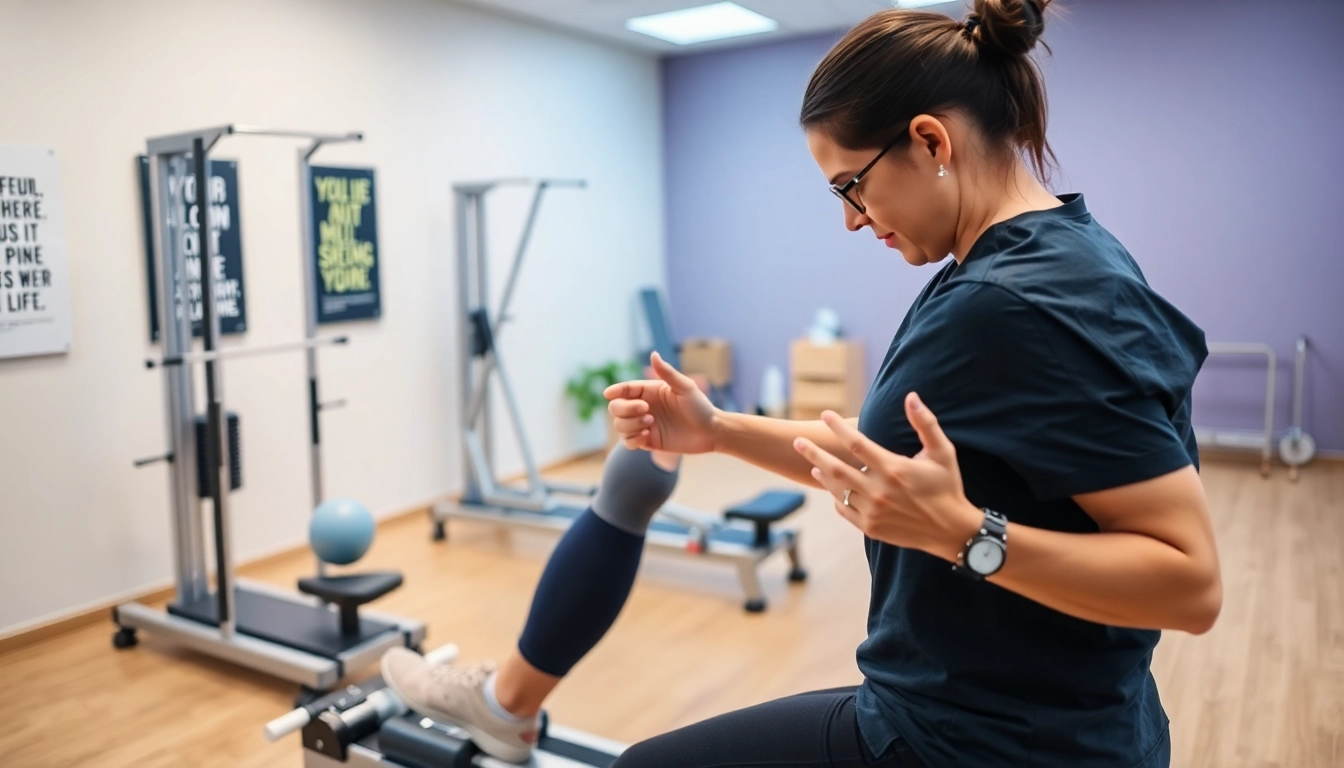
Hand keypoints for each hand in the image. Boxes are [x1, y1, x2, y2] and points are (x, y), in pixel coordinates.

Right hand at [603, 352, 717, 454]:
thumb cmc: (701, 407)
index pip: (626, 389)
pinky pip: (627, 442)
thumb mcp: (685, 387)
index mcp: (650, 392)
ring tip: (650, 424)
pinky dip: (632, 439)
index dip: (615, 391)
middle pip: (616, 408)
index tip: (608, 394)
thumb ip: (667, 372)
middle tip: (645, 410)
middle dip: (625, 409)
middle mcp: (644, 407)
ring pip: (620, 425)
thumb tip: (653, 354)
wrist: (711, 433)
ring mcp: (644, 425)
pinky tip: (647, 437)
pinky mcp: (647, 441)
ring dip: (630, 424)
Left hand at [793, 392, 979, 558]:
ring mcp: (872, 511)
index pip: (856, 443)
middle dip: (813, 452)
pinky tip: (832, 489)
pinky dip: (836, 498)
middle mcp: (878, 491)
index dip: (837, 427)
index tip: (824, 414)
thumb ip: (926, 424)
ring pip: (838, 489)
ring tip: (812, 463)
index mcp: (893, 469)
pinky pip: (845, 510)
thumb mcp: (942, 452)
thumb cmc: (948, 486)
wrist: (951, 530)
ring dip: (823, 474)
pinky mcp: (871, 527)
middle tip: (797, 441)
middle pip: (836, 467)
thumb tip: (911, 396)